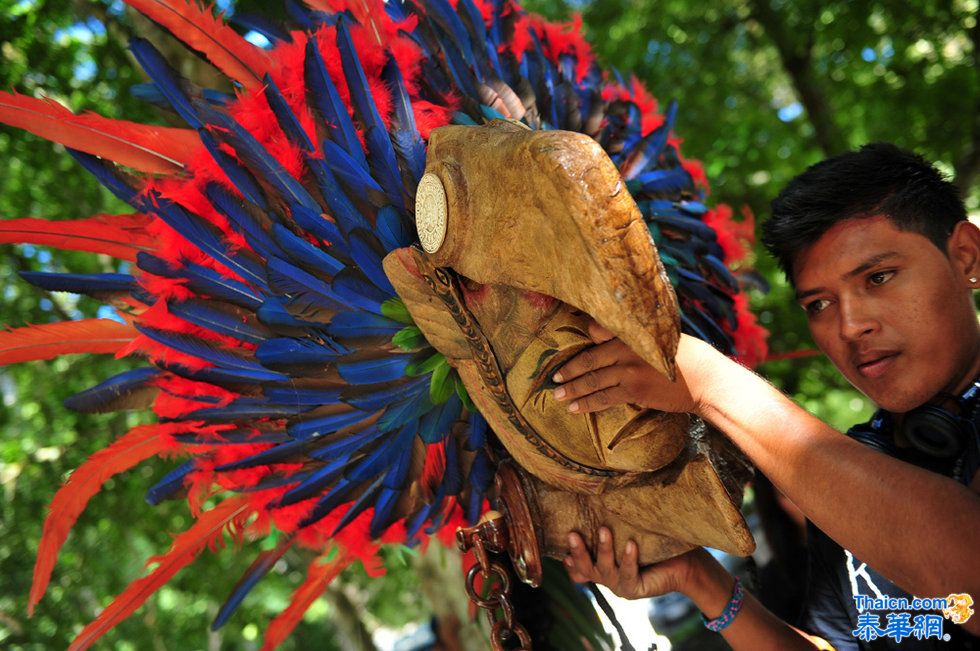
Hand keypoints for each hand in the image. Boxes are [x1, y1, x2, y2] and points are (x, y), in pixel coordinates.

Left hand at [552, 321, 711, 414]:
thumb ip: (635, 338)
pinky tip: (575, 408)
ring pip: (593, 380)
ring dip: (573, 389)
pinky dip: (587, 403)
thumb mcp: (661, 338)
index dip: (578, 343)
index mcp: (631, 333)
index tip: (563, 352)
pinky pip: (604, 397)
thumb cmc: (687, 358)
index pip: (597, 332)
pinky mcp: (634, 390)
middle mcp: (627, 348)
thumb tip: (604, 335)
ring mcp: (630, 369)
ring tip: (558, 395)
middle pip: (589, 359)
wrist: (706, 380)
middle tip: (554, 379)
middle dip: (569, 371)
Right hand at [563, 526, 699, 599]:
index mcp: (603, 568)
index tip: (563, 544)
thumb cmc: (654, 545)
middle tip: (572, 534)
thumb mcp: (628, 534)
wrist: (684, 564)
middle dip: (578, 552)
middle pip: (586, 569)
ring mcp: (620, 586)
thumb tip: (596, 498)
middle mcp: (608, 578)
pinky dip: (628, 558)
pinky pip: (629, 574)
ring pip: (605, 570)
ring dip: (604, 549)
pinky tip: (631, 544)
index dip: (569, 560)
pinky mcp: (635, 590)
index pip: (579, 567)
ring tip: (604, 530)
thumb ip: (613, 527)